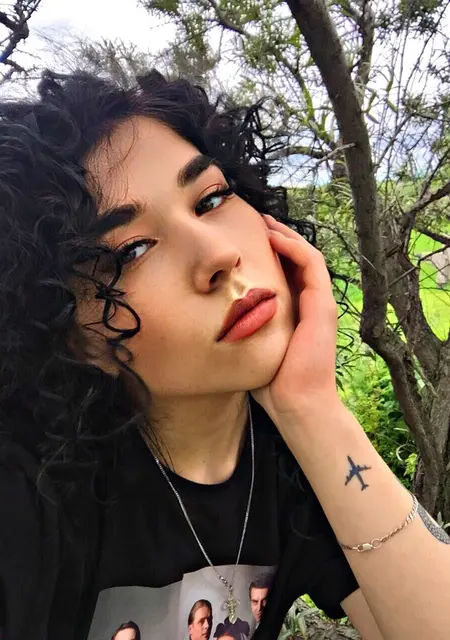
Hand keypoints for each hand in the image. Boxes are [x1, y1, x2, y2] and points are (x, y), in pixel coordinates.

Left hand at [250, 215, 341, 426]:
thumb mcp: (252, 345)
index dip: (270, 253)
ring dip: (286, 236)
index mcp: (295, 311)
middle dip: (278, 237)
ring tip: (265, 222)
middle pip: (297, 260)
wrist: (296, 403)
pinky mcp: (323, 305)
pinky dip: (294, 247)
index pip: (286, 272)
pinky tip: (275, 237)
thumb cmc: (271, 382)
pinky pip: (311, 265)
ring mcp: (319, 303)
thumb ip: (242, 328)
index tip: (247, 240)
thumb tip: (211, 319)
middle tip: (256, 221)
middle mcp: (309, 304)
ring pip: (306, 256)